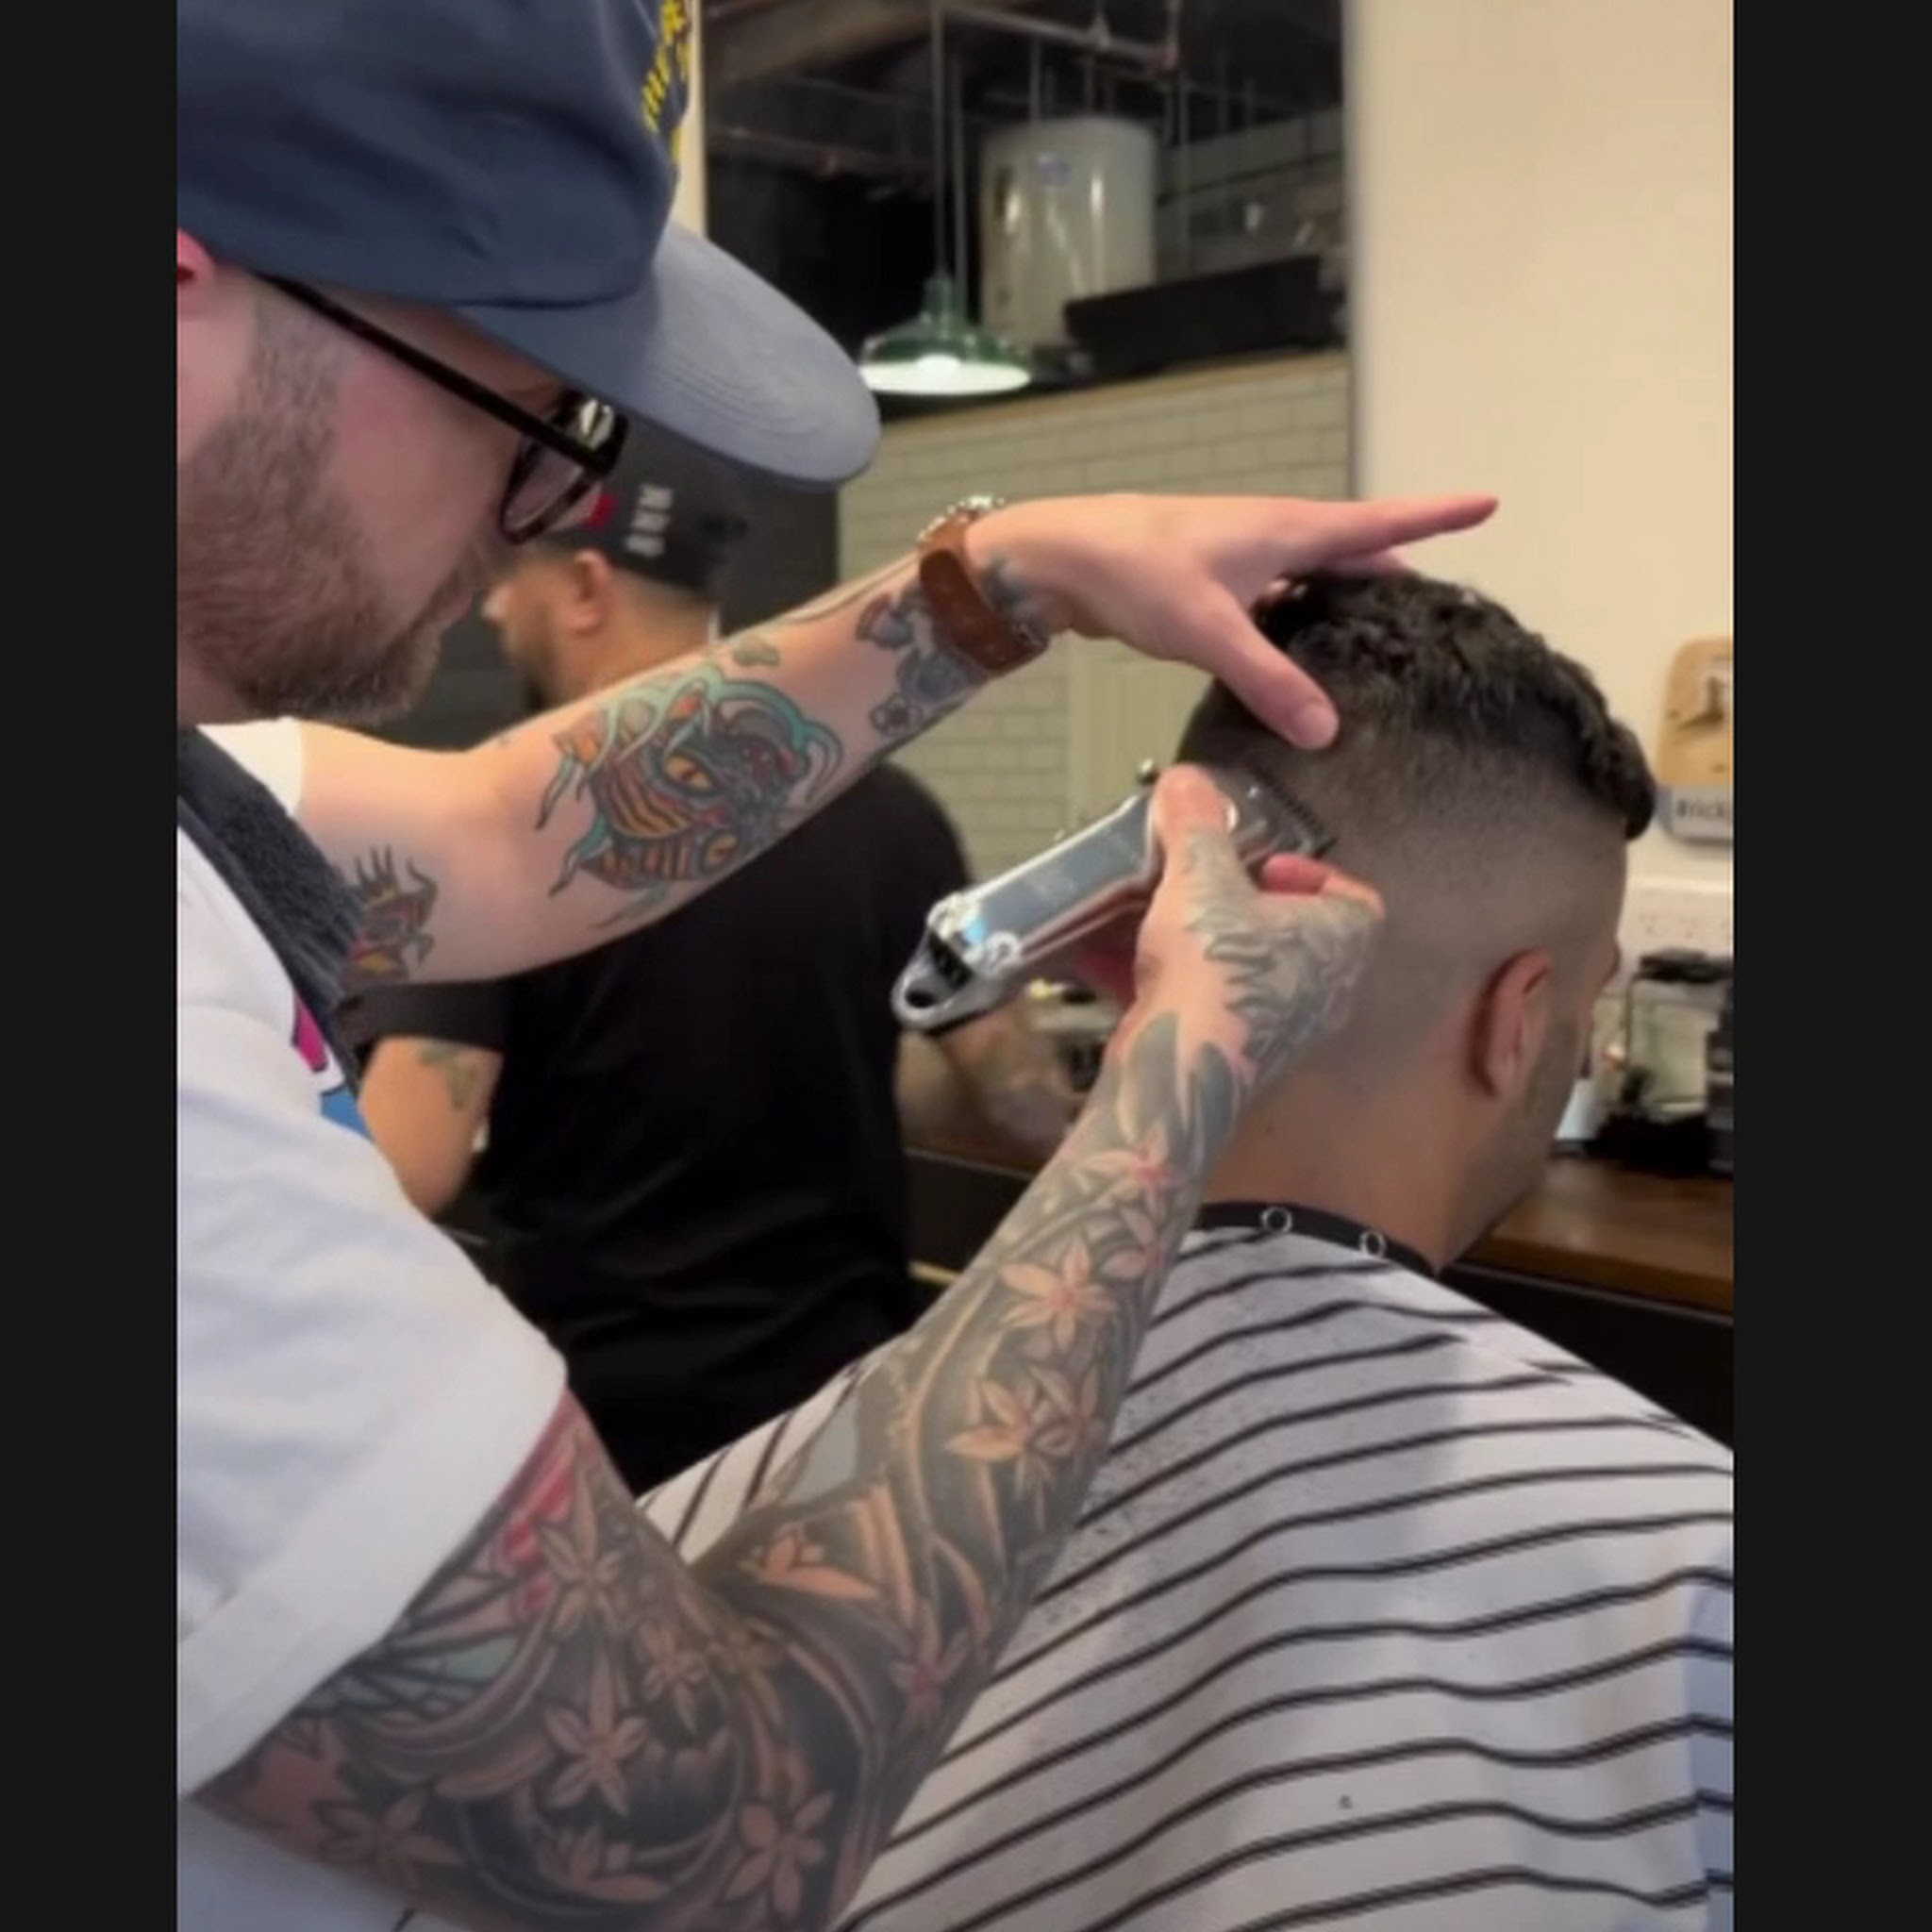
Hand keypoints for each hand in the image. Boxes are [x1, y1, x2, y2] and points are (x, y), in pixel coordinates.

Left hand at [977, 491, 1495, 747]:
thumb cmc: (1138, 572)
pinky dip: (1299, 620)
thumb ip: (1270, 680)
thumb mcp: (1211, 631)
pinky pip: (1277, 599)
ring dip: (1345, 602)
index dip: (1435, 514)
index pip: (1379, 521)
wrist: (1060, 557)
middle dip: (1396, 573)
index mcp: (1287, 530)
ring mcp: (1242, 558)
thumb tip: (1329, 730)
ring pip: (1312, 578)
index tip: (1488, 503)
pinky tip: (1299, 658)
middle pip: (1353, 552)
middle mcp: (1273, 535)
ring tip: (1380, 643)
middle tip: (1436, 612)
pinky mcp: (1213, 584)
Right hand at [1103, 767, 1383, 1094]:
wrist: (1177, 1065)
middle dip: (1243, 907)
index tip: (1263, 862)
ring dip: (1202, 944)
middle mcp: (1322, 991)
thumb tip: (1186, 780)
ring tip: (1153, 916)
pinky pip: (1204, 1006)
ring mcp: (1279, 1031)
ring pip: (1245, 973)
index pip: (1357, 901)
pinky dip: (1166, 982)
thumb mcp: (1199, 875)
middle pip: (1293, 936)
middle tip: (1205, 885)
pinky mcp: (1230, 1057)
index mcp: (1339, 942)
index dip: (1314, 874)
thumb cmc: (1213, 966)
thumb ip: (1195, 823)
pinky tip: (1108, 961)